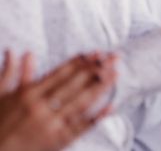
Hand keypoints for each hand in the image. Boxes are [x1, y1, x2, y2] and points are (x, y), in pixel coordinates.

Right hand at [0, 50, 115, 150]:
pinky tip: (111, 106)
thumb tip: (13, 50)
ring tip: (117, 74)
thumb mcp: (0, 96)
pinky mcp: (56, 142)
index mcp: (28, 94)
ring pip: (80, 102)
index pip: (61, 73)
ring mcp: (50, 125)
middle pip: (75, 84)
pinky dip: (96, 118)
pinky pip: (80, 128)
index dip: (81, 61)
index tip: (98, 52)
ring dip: (101, 87)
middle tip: (116, 57)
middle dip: (97, 69)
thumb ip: (9, 73)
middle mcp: (40, 107)